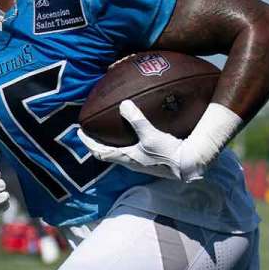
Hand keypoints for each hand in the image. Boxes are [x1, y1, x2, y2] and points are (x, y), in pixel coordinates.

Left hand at [78, 100, 236, 182]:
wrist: (188, 164)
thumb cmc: (168, 153)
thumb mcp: (151, 136)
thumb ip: (137, 120)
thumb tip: (124, 105)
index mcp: (126, 158)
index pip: (100, 152)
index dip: (88, 143)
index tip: (80, 133)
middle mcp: (131, 162)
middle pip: (108, 154)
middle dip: (98, 144)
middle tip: (92, 133)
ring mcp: (141, 162)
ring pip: (120, 154)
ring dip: (112, 145)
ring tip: (109, 134)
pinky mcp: (152, 160)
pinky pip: (133, 151)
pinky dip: (127, 143)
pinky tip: (134, 136)